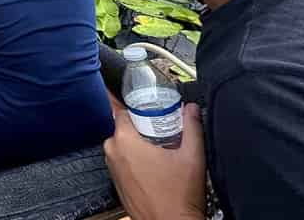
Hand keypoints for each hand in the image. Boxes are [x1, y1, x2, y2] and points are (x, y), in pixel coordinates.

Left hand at [104, 95, 206, 219]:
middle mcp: (112, 152)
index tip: (155, 110)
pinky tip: (155, 165)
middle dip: (143, 127)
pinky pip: (123, 161)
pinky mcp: (116, 181)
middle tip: (164, 130)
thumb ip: (192, 127)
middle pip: (125, 128)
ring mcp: (112, 168)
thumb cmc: (178, 195)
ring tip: (162, 149)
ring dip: (140, 144)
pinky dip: (136, 160)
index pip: (125, 111)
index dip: (141, 108)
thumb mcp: (192, 156)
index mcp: (124, 140)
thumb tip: (191, 108)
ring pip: (124, 145)